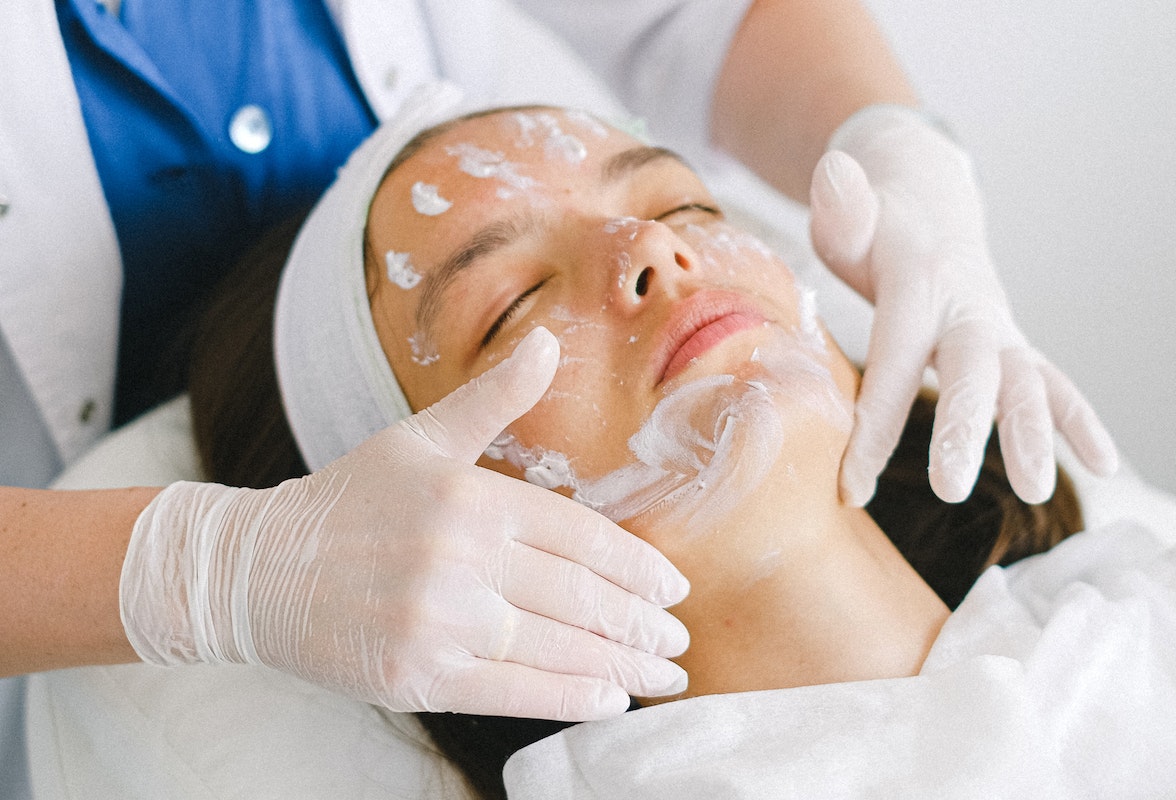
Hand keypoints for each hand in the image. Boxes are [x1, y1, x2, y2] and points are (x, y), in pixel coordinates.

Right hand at [121, 327, 689, 719]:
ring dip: (621, 664)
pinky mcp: (417, 675)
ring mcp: (438, 622)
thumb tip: (549, 341)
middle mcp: (460, 560)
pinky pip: (512, 691)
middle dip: (640, 623)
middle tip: (680, 641)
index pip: (581, 537)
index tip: (675, 587)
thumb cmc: (349, 501)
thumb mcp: (419, 438)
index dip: (636, 567)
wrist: (258, 570)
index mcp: (472, 499)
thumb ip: (492, 398)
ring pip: (554, 647)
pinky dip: (567, 695)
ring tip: (662, 675)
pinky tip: (608, 697)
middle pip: (578, 597)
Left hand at [809, 106, 1118, 505]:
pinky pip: (1051, 383)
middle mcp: (966, 307)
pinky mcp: (1011, 344)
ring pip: (1023, 381)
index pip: (892, 360)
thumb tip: (833, 172)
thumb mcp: (847, 212)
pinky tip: (1105, 464)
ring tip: (1037, 491)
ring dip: (1033, 434)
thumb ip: (842, 204)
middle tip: (950, 488)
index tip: (851, 486)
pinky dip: (1079, 420)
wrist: (927, 203)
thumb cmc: (873, 226)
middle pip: (970, 370)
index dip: (872, 425)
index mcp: (917, 283)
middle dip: (963, 428)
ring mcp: (996, 326)